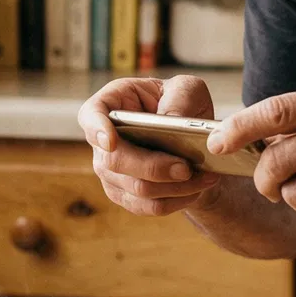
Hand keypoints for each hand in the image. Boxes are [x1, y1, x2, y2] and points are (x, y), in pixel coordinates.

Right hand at [79, 74, 223, 217]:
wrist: (192, 139)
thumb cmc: (183, 104)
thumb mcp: (188, 89)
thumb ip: (180, 98)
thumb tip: (169, 121)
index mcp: (112, 103)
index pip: (90, 115)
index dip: (97, 129)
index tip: (110, 141)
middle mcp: (102, 140)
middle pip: (115, 162)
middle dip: (153, 167)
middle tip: (186, 168)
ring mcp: (110, 171)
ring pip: (136, 188)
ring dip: (174, 187)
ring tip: (204, 178)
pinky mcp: (125, 195)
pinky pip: (147, 207)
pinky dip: (176, 201)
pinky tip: (196, 190)